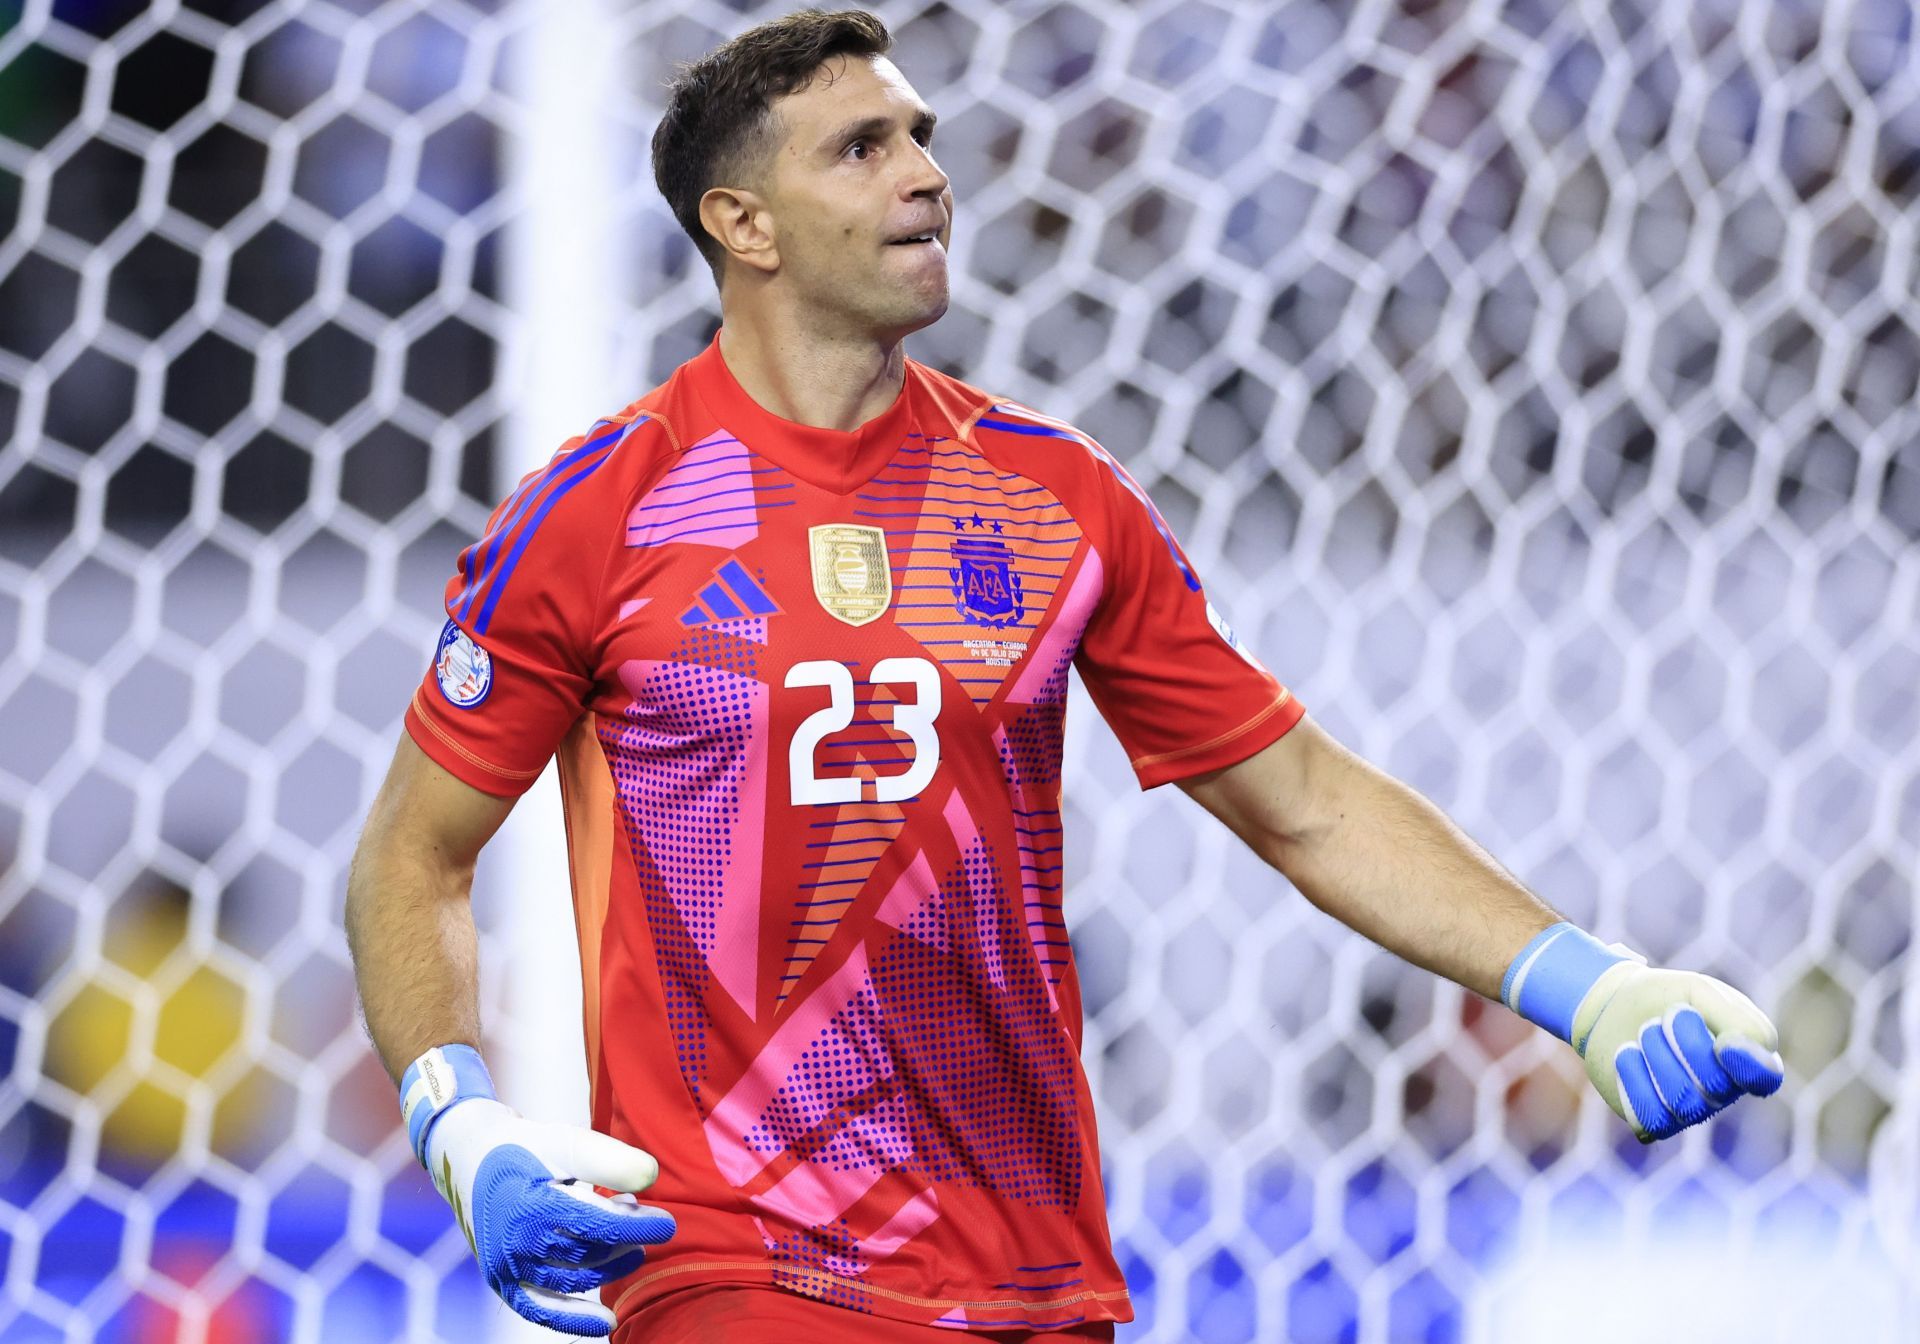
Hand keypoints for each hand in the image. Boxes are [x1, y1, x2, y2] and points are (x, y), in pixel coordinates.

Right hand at [426, 1098, 676, 1335]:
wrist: (470, 1159)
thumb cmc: (527, 1147)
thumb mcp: (566, 1141)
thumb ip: (608, 1158)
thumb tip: (651, 1175)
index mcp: (532, 1206)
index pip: (599, 1226)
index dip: (639, 1226)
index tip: (667, 1224)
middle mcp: (516, 1244)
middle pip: (590, 1254)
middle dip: (624, 1239)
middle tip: (640, 1220)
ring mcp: (507, 1267)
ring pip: (573, 1280)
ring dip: (609, 1267)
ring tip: (630, 1247)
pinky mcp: (502, 1281)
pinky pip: (539, 1309)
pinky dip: (572, 1318)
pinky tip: (607, 1322)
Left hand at [1571, 961, 1784, 1142]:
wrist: (1612, 1005)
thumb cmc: (1667, 998)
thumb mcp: (1702, 992)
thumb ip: (1733, 1016)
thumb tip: (1742, 1045)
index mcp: (1747, 1057)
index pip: (1764, 1077)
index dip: (1746, 1064)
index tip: (1724, 1041)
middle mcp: (1724, 1091)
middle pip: (1715, 1085)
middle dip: (1685, 1042)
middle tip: (1666, 1016)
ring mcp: (1691, 1111)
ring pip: (1681, 1101)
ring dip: (1656, 1054)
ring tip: (1646, 1031)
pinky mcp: (1655, 1121)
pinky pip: (1650, 1116)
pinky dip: (1634, 1076)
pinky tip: (1628, 1054)